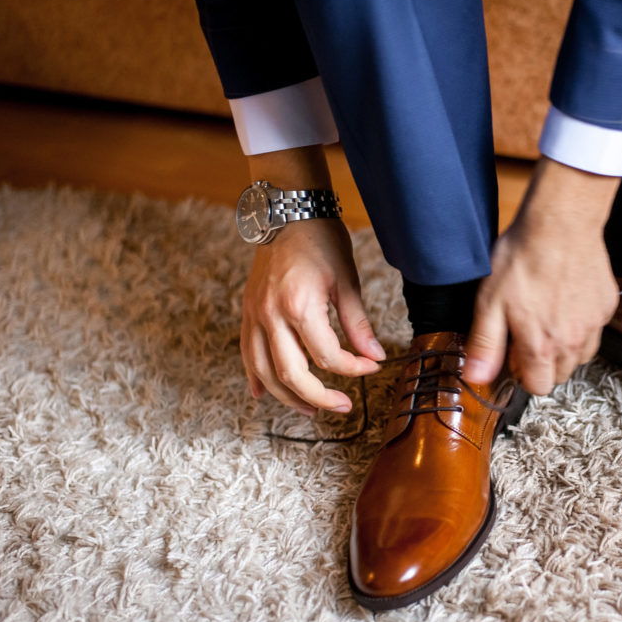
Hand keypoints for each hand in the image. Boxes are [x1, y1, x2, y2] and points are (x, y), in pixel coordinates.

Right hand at [242, 218, 384, 414]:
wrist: (287, 211)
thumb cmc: (320, 240)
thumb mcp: (346, 280)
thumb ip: (358, 323)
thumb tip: (374, 356)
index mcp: (299, 306)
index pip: (327, 356)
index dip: (353, 369)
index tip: (372, 367)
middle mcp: (271, 314)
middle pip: (291, 373)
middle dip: (319, 396)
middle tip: (343, 406)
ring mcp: (254, 315)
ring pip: (263, 371)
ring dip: (286, 396)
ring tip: (310, 410)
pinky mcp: (248, 312)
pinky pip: (247, 354)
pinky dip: (256, 377)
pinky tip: (264, 394)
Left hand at [463, 157, 619, 394]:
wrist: (560, 223)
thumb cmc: (522, 259)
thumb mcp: (490, 302)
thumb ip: (486, 344)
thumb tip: (476, 376)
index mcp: (542, 346)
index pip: (538, 387)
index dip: (522, 373)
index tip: (514, 352)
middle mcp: (572, 342)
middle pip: (560, 374)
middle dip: (543, 362)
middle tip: (529, 331)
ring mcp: (594, 324)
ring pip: (580, 355)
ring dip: (564, 346)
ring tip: (549, 316)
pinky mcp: (607, 306)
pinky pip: (595, 329)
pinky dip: (582, 323)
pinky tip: (567, 300)